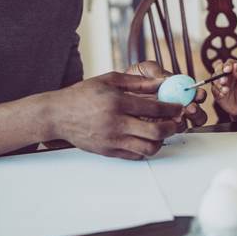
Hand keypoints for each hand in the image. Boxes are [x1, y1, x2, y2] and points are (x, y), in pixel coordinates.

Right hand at [46, 71, 182, 158]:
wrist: (57, 115)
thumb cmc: (82, 95)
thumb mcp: (109, 80)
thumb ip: (137, 82)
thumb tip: (160, 82)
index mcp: (117, 102)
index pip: (154, 109)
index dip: (172, 108)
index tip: (179, 107)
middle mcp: (116, 123)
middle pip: (156, 132)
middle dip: (172, 127)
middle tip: (177, 122)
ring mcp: (112, 140)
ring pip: (148, 148)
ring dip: (161, 141)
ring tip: (162, 132)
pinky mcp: (108, 151)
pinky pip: (135, 156)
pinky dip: (146, 149)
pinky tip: (147, 139)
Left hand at [125, 61, 206, 128]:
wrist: (114, 93)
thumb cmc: (131, 80)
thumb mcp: (143, 69)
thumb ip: (155, 71)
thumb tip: (166, 79)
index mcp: (177, 90)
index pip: (194, 94)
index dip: (199, 95)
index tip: (197, 94)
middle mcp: (175, 105)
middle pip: (195, 113)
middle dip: (196, 112)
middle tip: (190, 108)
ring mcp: (167, 118)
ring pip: (184, 125)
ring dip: (185, 122)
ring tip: (179, 117)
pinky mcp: (156, 129)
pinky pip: (166, 133)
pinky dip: (168, 130)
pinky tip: (164, 124)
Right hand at [210, 59, 236, 116]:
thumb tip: (235, 65)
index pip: (230, 63)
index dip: (227, 65)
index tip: (227, 70)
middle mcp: (227, 74)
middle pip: (219, 67)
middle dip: (220, 73)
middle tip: (224, 81)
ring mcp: (221, 82)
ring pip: (214, 77)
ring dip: (218, 84)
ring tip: (226, 91)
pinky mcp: (216, 91)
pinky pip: (213, 88)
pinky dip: (217, 91)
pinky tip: (223, 95)